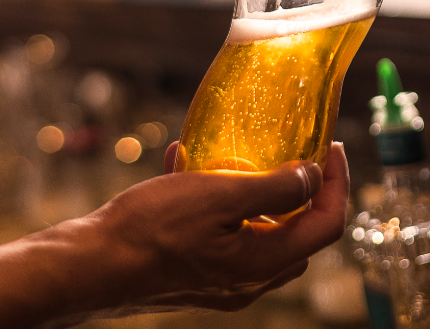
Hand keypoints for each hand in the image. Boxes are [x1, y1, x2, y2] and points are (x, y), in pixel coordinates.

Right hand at [70, 142, 349, 317]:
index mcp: (263, 261)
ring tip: (232, 155)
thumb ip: (273, 189)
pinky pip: (222, 236)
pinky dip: (218, 204)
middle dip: (303, 191)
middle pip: (299, 234)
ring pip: (259, 234)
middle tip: (294, 153)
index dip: (337, 183)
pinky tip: (186, 169)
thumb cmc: (151, 230)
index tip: (330, 147)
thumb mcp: (218, 196)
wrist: (92, 264)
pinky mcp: (193, 275)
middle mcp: (248, 279)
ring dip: (256, 195)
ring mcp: (220, 281)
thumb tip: (312, 177)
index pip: (327, 225)